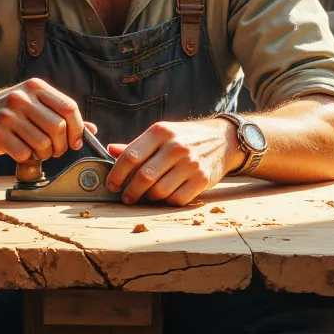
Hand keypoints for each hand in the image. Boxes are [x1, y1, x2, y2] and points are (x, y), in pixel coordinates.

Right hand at [0, 78, 95, 162]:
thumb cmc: (10, 112)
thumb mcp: (35, 104)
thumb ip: (61, 115)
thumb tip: (91, 129)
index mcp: (35, 87)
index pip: (68, 107)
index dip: (77, 128)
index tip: (75, 141)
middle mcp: (21, 98)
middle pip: (58, 127)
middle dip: (62, 145)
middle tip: (57, 150)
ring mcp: (8, 116)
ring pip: (43, 143)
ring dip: (45, 154)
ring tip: (39, 152)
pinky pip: (24, 153)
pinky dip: (28, 158)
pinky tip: (24, 152)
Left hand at [106, 118, 241, 205]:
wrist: (223, 140)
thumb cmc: (186, 138)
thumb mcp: (162, 134)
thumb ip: (137, 145)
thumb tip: (110, 150)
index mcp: (161, 132)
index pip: (130, 156)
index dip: (117, 174)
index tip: (112, 184)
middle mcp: (176, 146)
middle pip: (143, 177)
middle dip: (131, 191)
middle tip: (127, 197)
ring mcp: (190, 164)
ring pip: (159, 192)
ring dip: (148, 198)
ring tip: (146, 196)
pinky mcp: (202, 180)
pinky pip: (176, 199)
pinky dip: (167, 202)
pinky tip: (165, 196)